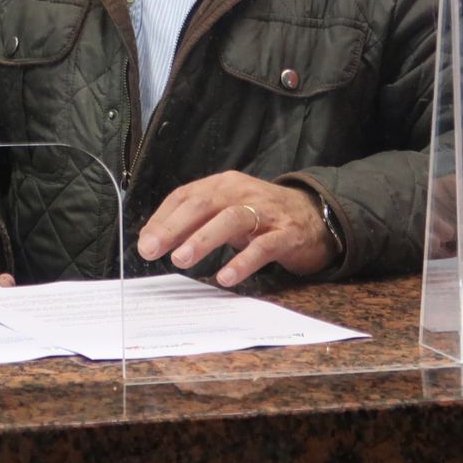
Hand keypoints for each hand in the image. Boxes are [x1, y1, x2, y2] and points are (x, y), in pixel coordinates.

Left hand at [136, 172, 340, 286]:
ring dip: (203, 239)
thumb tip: (153, 239)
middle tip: (152, 250)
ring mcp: (266, 212)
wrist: (317, 217)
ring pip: (231, 219)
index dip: (163, 218)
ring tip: (181, 259)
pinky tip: (226, 277)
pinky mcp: (287, 234)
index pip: (187, 195)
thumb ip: (195, 223)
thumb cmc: (263, 217)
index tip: (145, 242)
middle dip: (174, 227)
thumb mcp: (228, 212)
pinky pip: (263, 246)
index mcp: (224, 185)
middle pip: (204, 203)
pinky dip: (243, 261)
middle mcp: (243, 192)